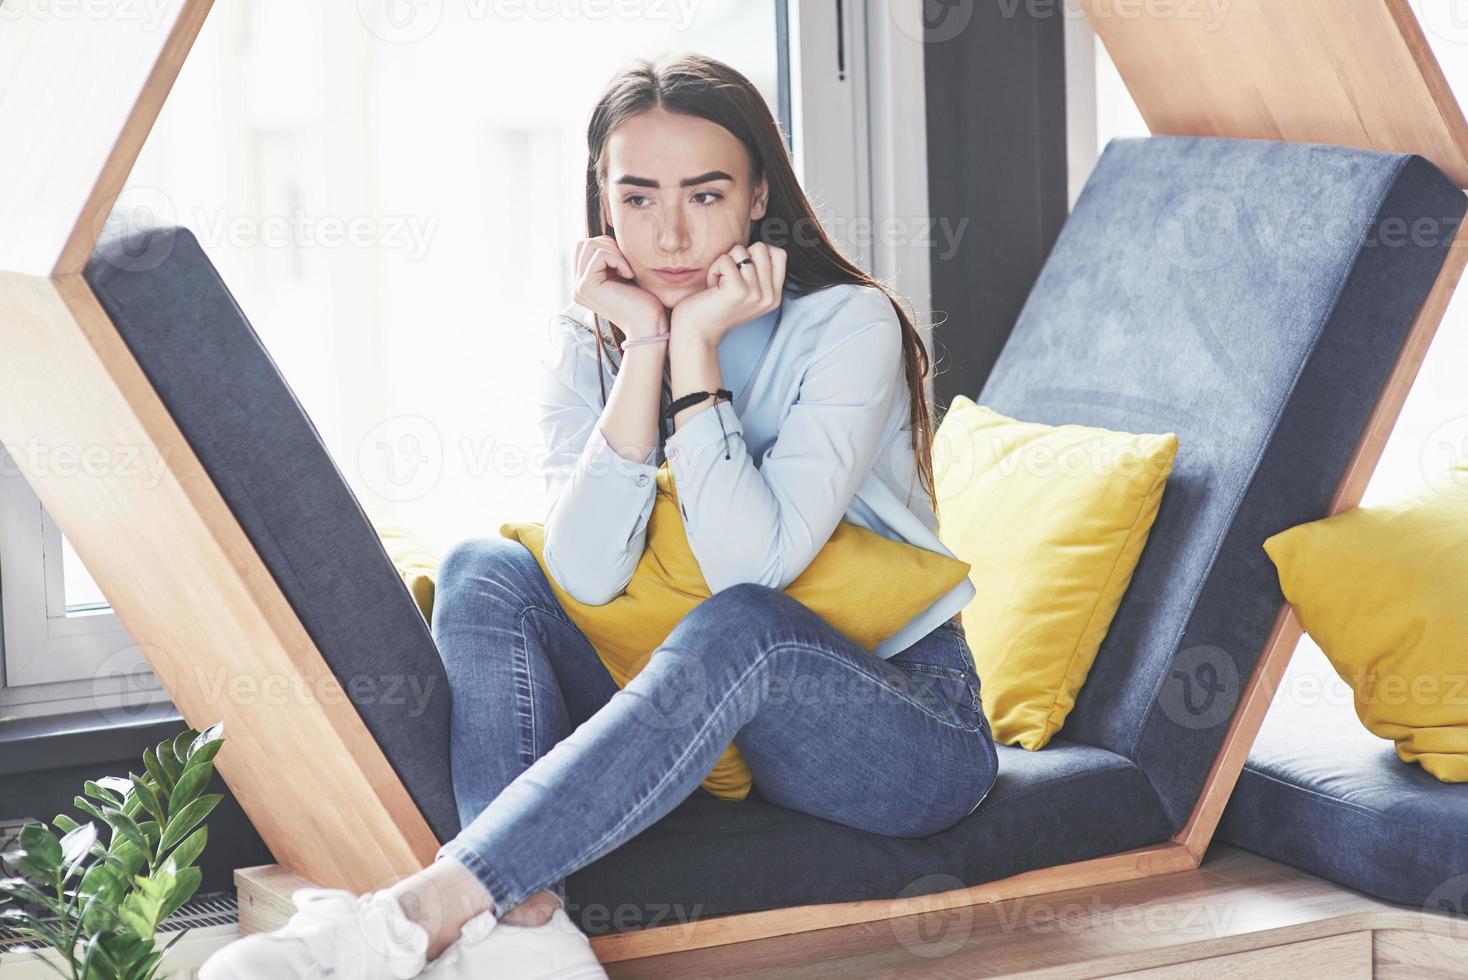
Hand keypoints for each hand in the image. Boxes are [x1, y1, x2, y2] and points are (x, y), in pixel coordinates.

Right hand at [572, 236, 667, 338]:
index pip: (587, 246)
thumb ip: (612, 257)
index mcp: (585, 283)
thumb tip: (607, 235)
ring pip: (590, 245)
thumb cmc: (645, 300)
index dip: (609, 246)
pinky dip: (619, 260)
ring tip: (628, 270)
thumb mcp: (625, 272)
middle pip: (585, 243)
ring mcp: (578, 287)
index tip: (627, 264)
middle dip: (610, 246)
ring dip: (615, 252)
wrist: (650, 324)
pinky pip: (599, 255)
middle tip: (628, 265)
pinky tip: (629, 276)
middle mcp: (577, 286)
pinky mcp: (585, 287)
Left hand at [670, 242, 785, 345]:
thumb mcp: (747, 293)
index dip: (758, 252)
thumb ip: (759, 273)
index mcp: (774, 296)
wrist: (697, 333)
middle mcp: (769, 296)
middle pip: (761, 248)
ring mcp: (755, 293)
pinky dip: (714, 269)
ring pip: (741, 251)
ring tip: (718, 284)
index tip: (743, 269)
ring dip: (723, 264)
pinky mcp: (738, 290)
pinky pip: (725, 259)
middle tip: (729, 277)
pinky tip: (712, 286)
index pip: (779, 254)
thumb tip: (760, 246)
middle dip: (739, 256)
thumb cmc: (716, 308)